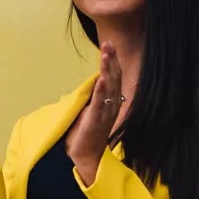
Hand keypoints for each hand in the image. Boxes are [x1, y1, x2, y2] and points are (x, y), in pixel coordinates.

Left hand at [66, 42, 124, 184]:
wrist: (85, 154)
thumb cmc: (86, 131)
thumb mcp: (89, 108)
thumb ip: (93, 95)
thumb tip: (93, 81)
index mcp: (110, 101)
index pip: (113, 77)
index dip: (112, 61)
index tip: (109, 45)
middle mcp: (111, 105)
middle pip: (113, 78)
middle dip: (111, 60)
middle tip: (109, 44)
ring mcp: (105, 112)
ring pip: (109, 87)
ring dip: (107, 70)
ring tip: (106, 55)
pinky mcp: (96, 120)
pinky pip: (99, 103)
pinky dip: (101, 90)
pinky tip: (101, 79)